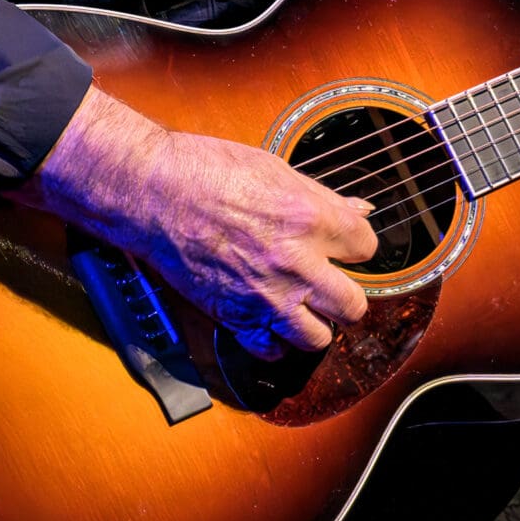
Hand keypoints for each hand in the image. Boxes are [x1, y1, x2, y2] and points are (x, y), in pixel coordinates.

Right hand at [16, 87, 380, 358]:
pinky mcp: (233, 316)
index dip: (356, 245)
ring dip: (315, 324)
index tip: (345, 244)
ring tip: (305, 308)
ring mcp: (265, 296)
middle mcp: (295, 263)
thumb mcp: (277, 170)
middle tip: (333, 285)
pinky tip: (271, 321)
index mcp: (311, 218)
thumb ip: (324, 199)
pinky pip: (270, 350)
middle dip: (347, 296)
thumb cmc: (209, 170)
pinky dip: (274, 341)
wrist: (152, 191)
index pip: (366, 248)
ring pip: (318, 338)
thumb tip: (359, 210)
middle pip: (353, 305)